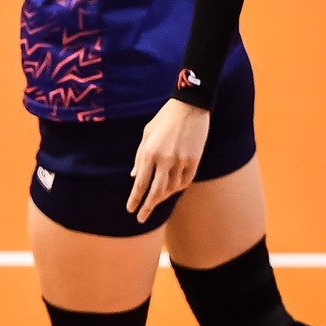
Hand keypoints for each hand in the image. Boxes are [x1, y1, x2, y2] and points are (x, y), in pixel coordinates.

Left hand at [126, 99, 211, 222]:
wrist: (190, 106)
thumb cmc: (164, 119)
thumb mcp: (147, 135)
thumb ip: (140, 157)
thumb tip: (135, 177)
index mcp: (149, 152)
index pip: (141, 183)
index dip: (135, 199)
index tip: (130, 210)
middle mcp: (165, 159)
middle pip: (156, 191)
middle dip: (148, 207)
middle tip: (141, 218)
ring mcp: (181, 161)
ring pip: (171, 188)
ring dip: (162, 197)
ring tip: (155, 202)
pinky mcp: (194, 160)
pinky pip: (185, 181)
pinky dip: (177, 188)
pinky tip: (171, 191)